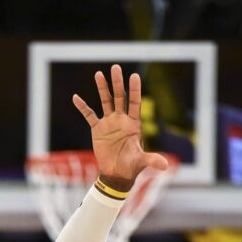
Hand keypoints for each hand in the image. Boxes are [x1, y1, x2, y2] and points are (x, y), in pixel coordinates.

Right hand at [70, 64, 169, 189]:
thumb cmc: (132, 167)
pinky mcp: (98, 129)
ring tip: (98, 74)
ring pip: (105, 101)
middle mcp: (121, 119)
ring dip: (102, 88)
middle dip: (117, 83)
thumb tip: (165, 165)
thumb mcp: (141, 162)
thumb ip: (152, 160)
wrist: (117, 174)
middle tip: (115, 67)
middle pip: (119, 97)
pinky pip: (89, 115)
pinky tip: (76, 98)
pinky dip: (82, 107)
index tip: (134, 76)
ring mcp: (109, 123)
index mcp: (133, 124)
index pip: (135, 103)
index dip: (135, 90)